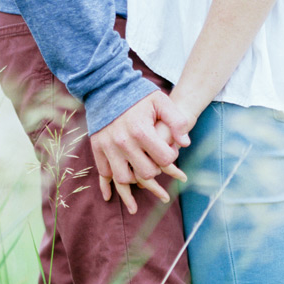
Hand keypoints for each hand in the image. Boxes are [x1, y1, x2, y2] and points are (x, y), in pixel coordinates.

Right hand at [90, 90, 191, 213]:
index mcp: (141, 131)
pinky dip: (108, 185)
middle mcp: (123, 142)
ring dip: (135, 182)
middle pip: (146, 173)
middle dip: (156, 173)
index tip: (173, 160)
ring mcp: (108, 147)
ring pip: (124, 178)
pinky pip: (104, 173)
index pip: (164, 159)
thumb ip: (177, 120)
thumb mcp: (161, 101)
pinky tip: (113, 196)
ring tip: (143, 181)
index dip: (172, 161)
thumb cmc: (138, 96)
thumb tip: (185, 144)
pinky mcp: (98, 148)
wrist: (106, 87)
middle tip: (160, 172)